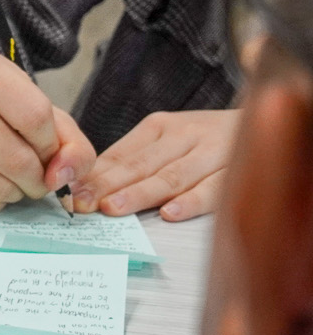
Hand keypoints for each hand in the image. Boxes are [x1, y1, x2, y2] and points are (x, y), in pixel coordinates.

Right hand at [0, 50, 96, 213]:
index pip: (35, 117)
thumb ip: (73, 146)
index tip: (48, 152)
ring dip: (13, 194)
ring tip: (15, 184)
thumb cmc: (5, 114)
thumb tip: (59, 179)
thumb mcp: (48, 116)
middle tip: (38, 181)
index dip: (51, 146)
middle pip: (13, 157)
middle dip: (36, 180)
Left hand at [69, 109, 235, 220]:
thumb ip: (130, 162)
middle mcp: (186, 136)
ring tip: (113, 208)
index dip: (94, 175)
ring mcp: (213, 153)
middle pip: (142, 165)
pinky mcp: (237, 172)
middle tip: (82, 204)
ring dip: (141, 194)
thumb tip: (83, 188)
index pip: (122, 154)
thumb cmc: (201, 141)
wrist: (265, 121)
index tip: (70, 193)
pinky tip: (171, 213)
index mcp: (160, 127)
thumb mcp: (164, 140)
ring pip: (173, 176)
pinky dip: (192, 202)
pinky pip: (214, 189)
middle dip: (108, 186)